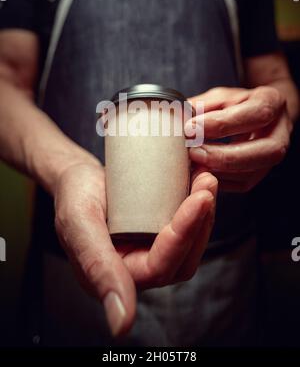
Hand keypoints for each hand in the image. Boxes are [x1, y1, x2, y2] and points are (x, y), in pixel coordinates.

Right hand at [54, 162, 216, 336]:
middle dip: (200, 221)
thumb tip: (122, 326)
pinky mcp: (156, 234)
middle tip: (208, 184)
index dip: (184, 234)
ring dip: (203, 214)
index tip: (201, 199)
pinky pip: (183, 229)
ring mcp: (149, 250)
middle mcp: (136, 268)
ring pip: (188, 244)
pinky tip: (198, 184)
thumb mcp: (80, 226)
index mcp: (116, 276)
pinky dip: (195, 208)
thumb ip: (98, 270)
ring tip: (206, 181)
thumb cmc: (72, 197)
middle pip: (182, 258)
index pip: (160, 266)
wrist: (76, 178)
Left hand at [186, 86, 292, 191]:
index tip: (192, 128)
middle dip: (226, 156)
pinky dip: (219, 180)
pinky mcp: (260, 172)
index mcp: (271, 101)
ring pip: (253, 171)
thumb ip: (203, 106)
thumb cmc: (235, 104)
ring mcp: (272, 155)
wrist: (253, 114)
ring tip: (193, 164)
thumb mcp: (220, 96)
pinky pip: (242, 183)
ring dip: (219, 171)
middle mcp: (280, 131)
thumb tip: (178, 119)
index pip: (255, 114)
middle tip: (194, 152)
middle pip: (265, 151)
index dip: (223, 123)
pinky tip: (200, 172)